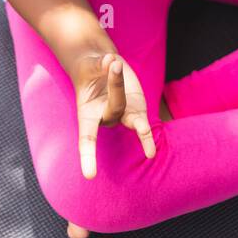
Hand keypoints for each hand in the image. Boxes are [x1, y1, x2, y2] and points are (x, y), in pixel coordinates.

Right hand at [73, 50, 155, 179]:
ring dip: (140, 124)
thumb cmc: (90, 68)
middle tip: (113, 64)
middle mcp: (105, 118)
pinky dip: (147, 133)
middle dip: (116, 86)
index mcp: (87, 113)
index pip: (87, 138)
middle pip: (116, 108)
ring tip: (146, 141)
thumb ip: (100, 65)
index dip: (88, 156)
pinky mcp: (138, 111)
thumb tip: (112, 62)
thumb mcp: (90, 63)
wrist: (100, 64)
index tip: (90, 176)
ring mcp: (124, 115)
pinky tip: (151, 153)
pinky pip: (144, 124)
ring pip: (133, 118)